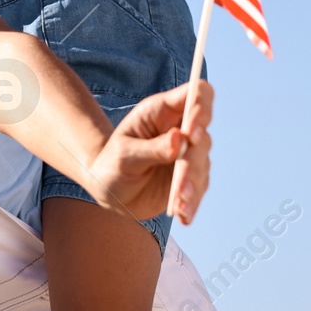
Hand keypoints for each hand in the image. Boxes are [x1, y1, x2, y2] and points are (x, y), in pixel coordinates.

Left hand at [84, 81, 212, 224]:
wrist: (108, 189)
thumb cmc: (111, 163)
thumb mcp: (124, 155)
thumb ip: (151, 148)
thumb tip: (179, 139)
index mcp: (163, 111)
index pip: (197, 95)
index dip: (202, 107)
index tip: (191, 132)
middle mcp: (180, 130)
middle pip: (202, 134)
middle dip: (193, 157)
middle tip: (181, 180)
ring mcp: (188, 155)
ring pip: (202, 163)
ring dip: (192, 184)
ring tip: (179, 202)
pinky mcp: (190, 179)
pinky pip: (199, 189)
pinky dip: (192, 203)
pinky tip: (184, 215)